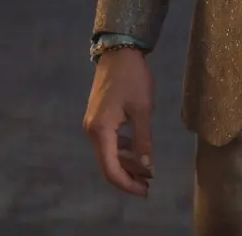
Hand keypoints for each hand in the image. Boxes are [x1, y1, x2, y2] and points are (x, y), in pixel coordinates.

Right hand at [83, 47, 155, 196]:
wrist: (119, 51)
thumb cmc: (132, 78)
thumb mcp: (142, 109)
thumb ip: (143, 139)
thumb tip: (147, 167)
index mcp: (101, 131)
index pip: (111, 169)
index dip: (128, 183)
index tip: (146, 190)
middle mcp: (92, 131)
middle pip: (107, 164)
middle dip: (127, 177)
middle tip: (149, 184)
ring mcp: (93, 123)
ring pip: (108, 153)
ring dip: (126, 163)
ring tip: (146, 170)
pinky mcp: (98, 116)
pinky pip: (109, 141)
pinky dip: (122, 149)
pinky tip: (136, 151)